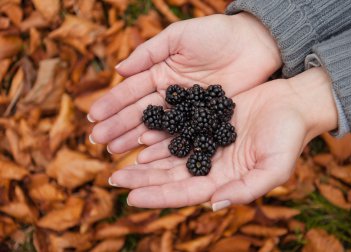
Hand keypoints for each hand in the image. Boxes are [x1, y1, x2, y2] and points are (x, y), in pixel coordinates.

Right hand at [88, 13, 280, 152]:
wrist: (255, 44)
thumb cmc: (216, 35)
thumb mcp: (178, 37)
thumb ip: (148, 53)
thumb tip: (117, 70)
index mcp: (161, 72)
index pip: (131, 91)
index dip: (112, 104)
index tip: (92, 117)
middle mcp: (170, 94)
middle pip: (140, 113)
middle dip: (118, 126)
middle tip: (98, 141)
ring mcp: (187, 110)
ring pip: (156, 127)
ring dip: (134, 139)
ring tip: (114, 151)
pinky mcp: (204, 120)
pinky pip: (180, 134)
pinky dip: (163, 143)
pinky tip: (145, 153)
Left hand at [109, 68, 337, 208]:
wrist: (292, 104)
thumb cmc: (289, 136)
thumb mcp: (274, 167)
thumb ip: (247, 189)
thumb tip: (214, 203)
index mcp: (225, 180)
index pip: (185, 193)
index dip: (158, 197)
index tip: (130, 198)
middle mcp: (213, 166)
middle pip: (171, 177)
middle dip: (142, 181)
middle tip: (113, 180)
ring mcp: (208, 145)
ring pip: (170, 158)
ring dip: (145, 163)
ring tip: (119, 165)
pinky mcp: (207, 124)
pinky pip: (177, 134)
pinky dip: (159, 139)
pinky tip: (140, 141)